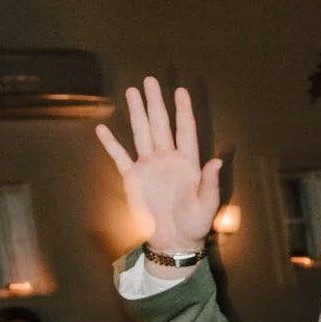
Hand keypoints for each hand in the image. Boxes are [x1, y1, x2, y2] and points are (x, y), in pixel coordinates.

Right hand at [93, 78, 223, 257]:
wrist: (174, 241)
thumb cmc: (195, 224)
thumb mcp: (207, 204)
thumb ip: (210, 182)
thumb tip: (218, 161)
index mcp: (187, 163)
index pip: (185, 131)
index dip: (183, 111)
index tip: (180, 91)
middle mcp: (167, 159)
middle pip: (160, 125)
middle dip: (155, 103)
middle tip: (150, 80)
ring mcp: (149, 166)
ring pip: (141, 133)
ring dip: (136, 113)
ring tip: (132, 91)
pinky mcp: (132, 178)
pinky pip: (119, 156)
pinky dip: (111, 143)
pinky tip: (102, 128)